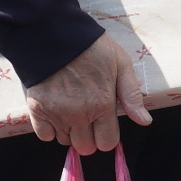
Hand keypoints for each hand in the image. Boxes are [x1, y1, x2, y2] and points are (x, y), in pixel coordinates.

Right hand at [23, 34, 152, 155]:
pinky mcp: (36, 109)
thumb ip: (131, 95)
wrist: (53, 33)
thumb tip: (144, 121)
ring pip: (65, 141)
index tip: (104, 124)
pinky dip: (50, 128)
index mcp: (102, 105)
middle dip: (89, 137)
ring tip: (71, 109)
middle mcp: (79, 114)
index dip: (107, 135)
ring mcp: (56, 114)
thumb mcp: (121, 64)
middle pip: (85, 147)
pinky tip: (55, 112)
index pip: (107, 143)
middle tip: (87, 117)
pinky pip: (45, 135)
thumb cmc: (91, 47)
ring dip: (70, 131)